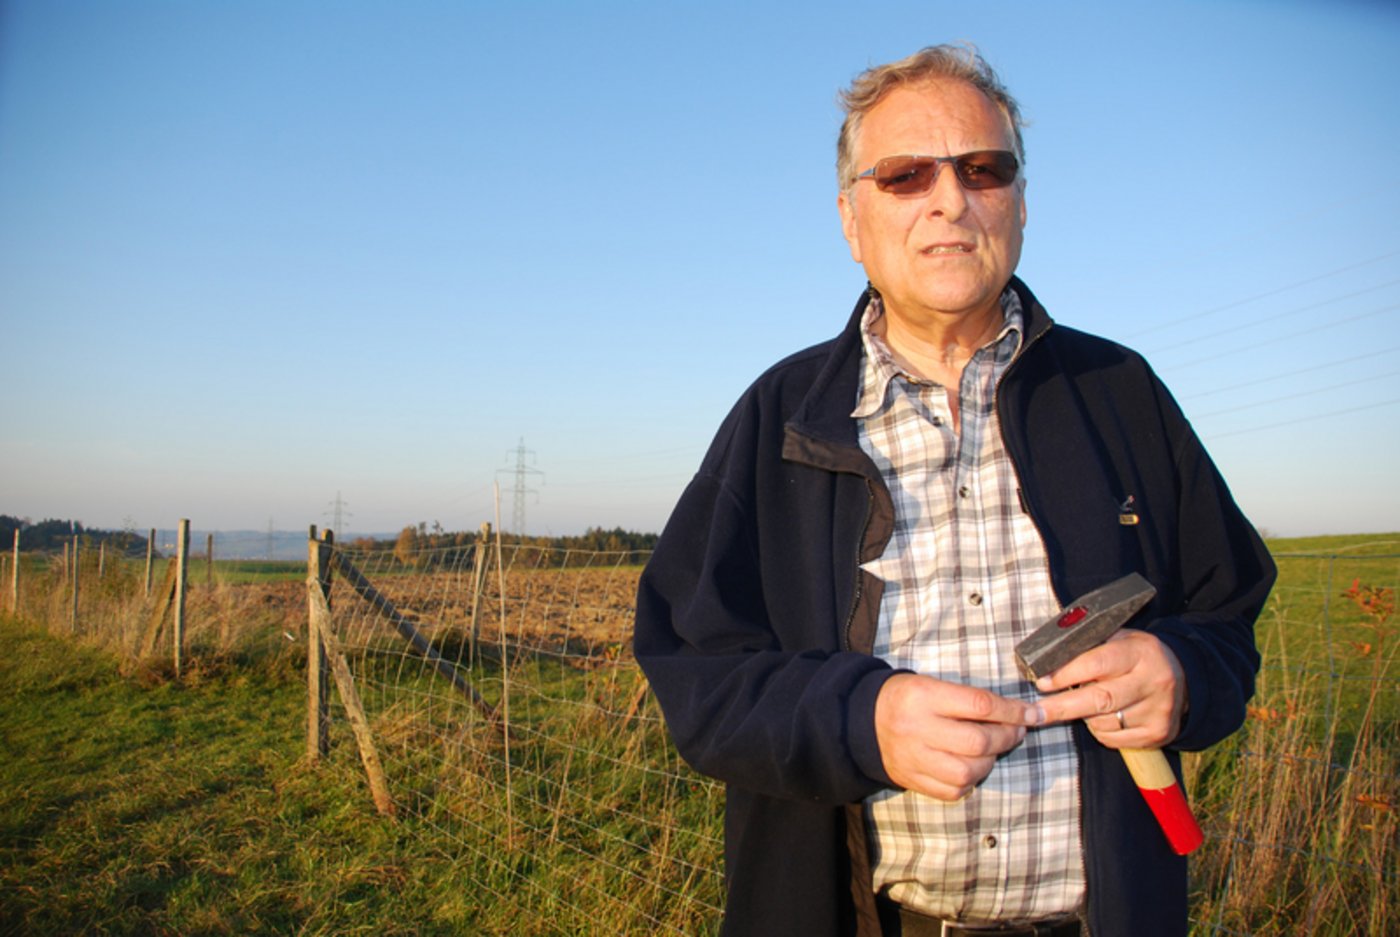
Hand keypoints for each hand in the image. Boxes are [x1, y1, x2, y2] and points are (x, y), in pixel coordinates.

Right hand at [874, 673, 1040, 801]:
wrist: (863, 721)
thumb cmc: (907, 698)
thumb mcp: (932, 684)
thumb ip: (969, 699)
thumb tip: (1014, 714)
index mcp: (923, 696)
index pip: (979, 704)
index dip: (1012, 710)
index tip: (1031, 713)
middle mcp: (918, 728)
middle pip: (976, 741)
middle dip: (1006, 737)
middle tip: (1016, 731)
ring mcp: (914, 758)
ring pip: (967, 770)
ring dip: (990, 761)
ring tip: (993, 749)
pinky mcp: (913, 780)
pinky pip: (953, 790)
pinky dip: (970, 781)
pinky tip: (972, 766)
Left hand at [1031, 630, 1186, 748]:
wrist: (1183, 679)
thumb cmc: (1136, 656)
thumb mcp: (1118, 639)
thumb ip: (1088, 647)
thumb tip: (1045, 660)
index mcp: (1141, 652)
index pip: (1096, 663)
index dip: (1065, 674)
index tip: (1042, 683)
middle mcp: (1153, 681)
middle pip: (1099, 699)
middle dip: (1062, 706)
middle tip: (1035, 713)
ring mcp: (1157, 710)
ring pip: (1102, 721)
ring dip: (1082, 715)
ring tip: (1083, 703)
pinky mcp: (1157, 733)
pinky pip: (1112, 738)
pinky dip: (1098, 730)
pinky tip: (1101, 716)